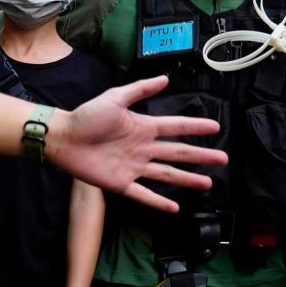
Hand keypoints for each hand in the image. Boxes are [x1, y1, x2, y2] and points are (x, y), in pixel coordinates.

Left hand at [46, 75, 227, 211]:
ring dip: (187, 179)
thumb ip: (140, 89)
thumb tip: (165, 78)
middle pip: (178, 152)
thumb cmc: (85, 116)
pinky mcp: (121, 183)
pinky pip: (144, 194)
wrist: (63, 137)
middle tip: (222, 159)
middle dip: (201, 156)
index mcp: (143, 127)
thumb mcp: (114, 98)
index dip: (196, 127)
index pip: (176, 127)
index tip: (216, 126)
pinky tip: (175, 207)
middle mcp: (142, 148)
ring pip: (167, 174)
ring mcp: (133, 167)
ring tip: (207, 183)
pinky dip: (159, 202)